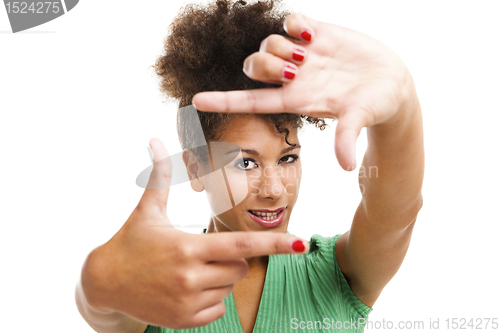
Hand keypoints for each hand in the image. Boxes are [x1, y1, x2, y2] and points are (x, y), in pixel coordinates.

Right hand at [81, 138, 308, 329]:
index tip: (302, 244)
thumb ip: (159, 175)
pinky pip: (219, 308)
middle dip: (233, 258)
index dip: (275, 244)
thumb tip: (156, 139)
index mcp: (188, 248)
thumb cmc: (130, 240)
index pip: (242, 245)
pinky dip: (212, 298)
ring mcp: (187, 302)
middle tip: (206, 251)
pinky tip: (187, 287)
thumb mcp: (147, 209)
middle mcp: (190, 278)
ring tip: (190, 270)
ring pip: (230, 288)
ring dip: (221, 277)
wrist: (104, 282)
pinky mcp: (184, 320)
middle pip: (242, 267)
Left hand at [192, 13, 415, 170]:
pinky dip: (294, 23)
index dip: (223, 100)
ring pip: (268, 43)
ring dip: (279, 45)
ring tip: (308, 52)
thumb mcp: (360, 118)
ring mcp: (303, 54)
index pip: (251, 100)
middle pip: (254, 66)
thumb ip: (349, 137)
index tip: (194, 101)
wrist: (393, 82)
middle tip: (295, 69)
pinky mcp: (317, 33)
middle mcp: (294, 78)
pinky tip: (312, 33)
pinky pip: (291, 21)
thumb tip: (347, 167)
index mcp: (295, 100)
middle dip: (264, 65)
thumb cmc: (376, 105)